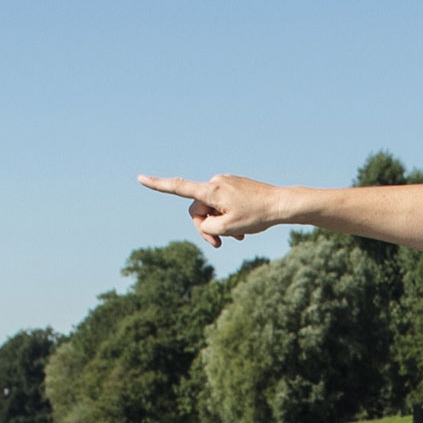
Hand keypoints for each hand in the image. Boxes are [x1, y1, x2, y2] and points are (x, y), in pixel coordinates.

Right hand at [137, 172, 294, 246]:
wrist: (281, 205)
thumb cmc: (257, 216)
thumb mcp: (229, 228)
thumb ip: (208, 227)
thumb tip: (205, 221)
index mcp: (211, 191)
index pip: (179, 187)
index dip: (158, 185)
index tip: (140, 178)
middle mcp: (215, 182)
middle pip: (199, 209)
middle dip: (207, 227)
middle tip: (221, 245)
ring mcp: (226, 183)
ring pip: (214, 209)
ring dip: (221, 225)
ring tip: (240, 237)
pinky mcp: (235, 186)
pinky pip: (225, 204)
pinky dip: (230, 217)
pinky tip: (244, 228)